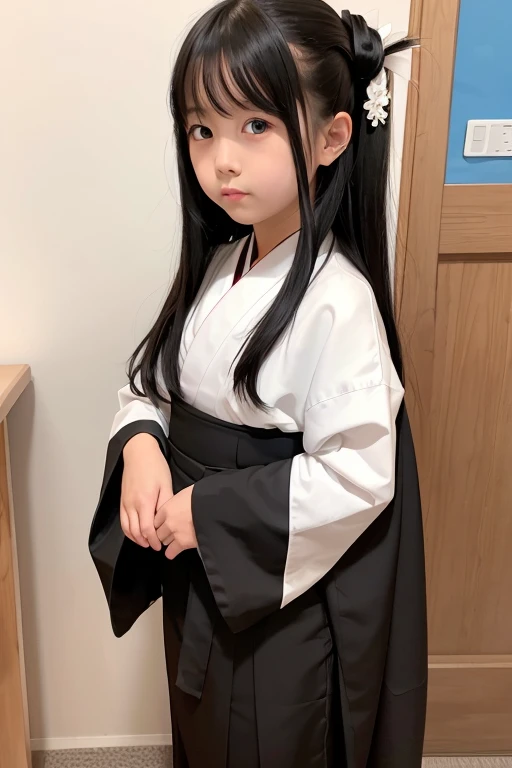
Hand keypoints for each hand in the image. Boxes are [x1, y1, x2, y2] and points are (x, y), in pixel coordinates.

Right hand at [120, 433, 173, 550]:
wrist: (139, 453)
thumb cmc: (155, 466)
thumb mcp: (166, 485)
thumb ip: (165, 505)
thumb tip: (165, 521)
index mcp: (145, 501)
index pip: (147, 529)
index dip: (154, 540)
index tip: (160, 545)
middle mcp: (132, 504)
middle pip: (136, 532)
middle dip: (145, 542)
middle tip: (155, 546)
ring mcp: (125, 503)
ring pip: (127, 529)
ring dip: (136, 538)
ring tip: (146, 542)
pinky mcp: (122, 500)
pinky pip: (122, 521)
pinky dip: (128, 531)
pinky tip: (135, 533)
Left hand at [154, 485, 197, 559]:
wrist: (214, 507)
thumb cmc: (201, 497)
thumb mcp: (185, 494)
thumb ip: (176, 503)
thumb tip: (178, 505)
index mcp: (166, 509)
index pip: (155, 520)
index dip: (161, 522)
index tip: (165, 523)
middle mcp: (167, 522)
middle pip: (158, 532)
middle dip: (164, 532)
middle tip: (172, 531)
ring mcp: (174, 533)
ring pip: (164, 541)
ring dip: (169, 541)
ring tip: (177, 538)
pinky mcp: (183, 543)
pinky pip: (170, 552)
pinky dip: (172, 552)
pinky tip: (175, 550)